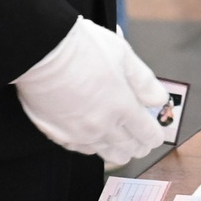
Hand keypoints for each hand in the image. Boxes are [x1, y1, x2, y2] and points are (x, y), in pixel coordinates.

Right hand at [13, 17, 171, 163]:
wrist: (41, 50)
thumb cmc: (82, 47)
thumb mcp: (123, 54)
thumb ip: (144, 81)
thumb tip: (159, 100)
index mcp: (122, 106)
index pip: (145, 133)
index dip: (153, 137)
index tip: (155, 136)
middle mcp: (102, 125)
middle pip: (126, 148)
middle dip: (137, 147)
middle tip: (141, 144)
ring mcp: (78, 133)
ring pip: (103, 153)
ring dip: (116, 151)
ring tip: (120, 148)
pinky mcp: (56, 134)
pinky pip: (79, 149)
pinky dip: (90, 147)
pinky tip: (92, 141)